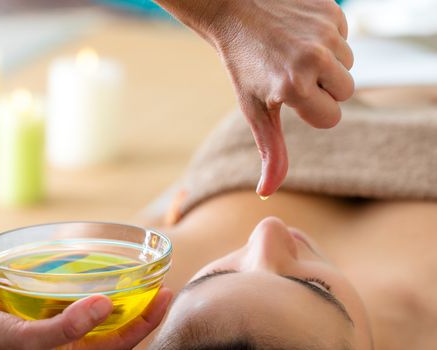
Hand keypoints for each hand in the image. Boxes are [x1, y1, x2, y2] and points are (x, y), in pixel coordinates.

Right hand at [0, 288, 171, 349]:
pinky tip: (93, 270)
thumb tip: (105, 307)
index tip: (165, 295)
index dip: (145, 322)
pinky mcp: (39, 311)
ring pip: (94, 312)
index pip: (119, 344)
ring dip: (116, 296)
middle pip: (113, 328)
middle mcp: (65, 345)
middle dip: (139, 308)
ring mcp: (53, 327)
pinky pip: (71, 299)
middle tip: (159, 282)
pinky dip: (86, 287)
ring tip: (134, 275)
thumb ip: (63, 329)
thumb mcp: (21, 339)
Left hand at [155, 0, 353, 195]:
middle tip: (292, 75)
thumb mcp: (255, 111)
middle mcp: (314, 59)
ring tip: (295, 54)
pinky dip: (328, 39)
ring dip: (327, 63)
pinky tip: (300, 34)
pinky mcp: (331, 10)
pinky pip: (344, 37)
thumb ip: (270, 151)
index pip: (331, 118)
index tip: (291, 98)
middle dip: (324, 88)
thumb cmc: (244, 67)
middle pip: (346, 92)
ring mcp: (324, 32)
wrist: (234, 13)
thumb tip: (267, 191)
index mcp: (294, 87)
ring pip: (348, 65)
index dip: (313, 111)